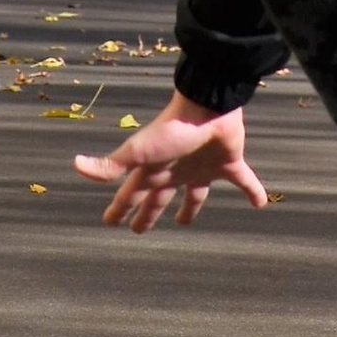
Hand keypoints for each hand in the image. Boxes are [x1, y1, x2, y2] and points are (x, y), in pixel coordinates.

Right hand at [74, 95, 269, 233]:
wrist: (207, 106)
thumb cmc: (171, 129)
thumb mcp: (138, 150)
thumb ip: (110, 164)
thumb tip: (75, 166)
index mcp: (154, 171)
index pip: (131, 195)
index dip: (119, 209)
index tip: (109, 222)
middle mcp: (176, 171)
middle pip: (158, 199)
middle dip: (148, 214)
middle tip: (139, 230)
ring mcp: (202, 167)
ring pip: (195, 194)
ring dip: (190, 208)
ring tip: (185, 222)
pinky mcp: (229, 163)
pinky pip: (244, 181)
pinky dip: (253, 191)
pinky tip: (261, 202)